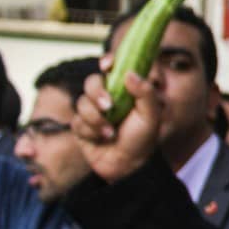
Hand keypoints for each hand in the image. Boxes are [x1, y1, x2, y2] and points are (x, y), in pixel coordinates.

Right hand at [71, 63, 164, 183]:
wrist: (127, 166)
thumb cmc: (142, 139)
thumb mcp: (151, 116)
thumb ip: (146, 93)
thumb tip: (129, 73)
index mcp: (124, 90)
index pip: (113, 69)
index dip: (108, 62)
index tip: (107, 65)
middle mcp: (107, 97)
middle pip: (91, 82)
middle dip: (97, 93)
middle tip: (109, 106)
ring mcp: (92, 111)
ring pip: (81, 103)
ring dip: (96, 119)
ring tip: (110, 133)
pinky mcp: (81, 126)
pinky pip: (77, 121)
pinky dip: (90, 131)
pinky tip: (101, 139)